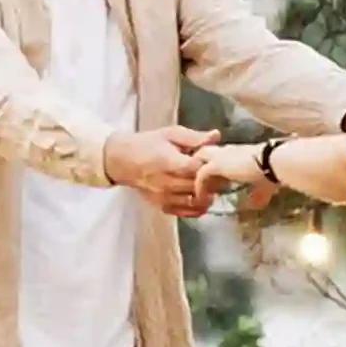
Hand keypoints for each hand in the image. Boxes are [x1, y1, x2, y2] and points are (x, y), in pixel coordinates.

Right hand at [105, 125, 220, 216]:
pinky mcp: (162, 206)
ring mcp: (164, 197)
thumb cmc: (148, 144)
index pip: (197, 169)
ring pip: (195, 202)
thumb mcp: (170, 134)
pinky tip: (204, 199)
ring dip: (208, 195)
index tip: (218, 161)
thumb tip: (216, 136)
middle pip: (199, 187)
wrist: (123, 161)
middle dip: (214, 182)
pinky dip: (198, 208)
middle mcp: (166, 183)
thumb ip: (194, 137)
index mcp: (168, 162)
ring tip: (214, 186)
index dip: (211, 166)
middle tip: (222, 175)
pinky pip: (185, 212)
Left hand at [192, 142, 268, 210]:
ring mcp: (219, 156)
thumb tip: (254, 206)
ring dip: (194, 177)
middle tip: (200, 188)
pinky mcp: (216, 164)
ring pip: (196, 162)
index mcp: (236, 153)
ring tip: (197, 194)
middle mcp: (225, 151)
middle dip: (197, 168)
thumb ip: (257, 195)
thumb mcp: (264, 186)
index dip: (213, 170)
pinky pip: (200, 175)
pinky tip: (201, 199)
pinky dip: (198, 187)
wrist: (273, 162)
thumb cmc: (272, 172)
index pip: (216, 157)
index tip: (215, 186)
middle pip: (202, 154)